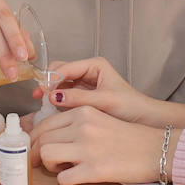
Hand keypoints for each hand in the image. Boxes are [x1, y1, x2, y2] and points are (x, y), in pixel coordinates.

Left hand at [31, 106, 170, 184]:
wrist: (157, 150)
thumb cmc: (130, 137)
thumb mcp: (101, 119)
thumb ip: (77, 123)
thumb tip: (49, 137)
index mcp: (83, 112)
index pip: (45, 124)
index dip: (35, 139)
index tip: (36, 148)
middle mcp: (82, 127)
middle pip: (41, 140)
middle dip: (38, 154)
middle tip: (45, 163)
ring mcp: (87, 148)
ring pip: (46, 156)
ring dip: (49, 166)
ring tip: (63, 168)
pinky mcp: (94, 170)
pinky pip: (63, 179)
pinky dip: (66, 181)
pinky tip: (77, 178)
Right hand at [45, 57, 184, 128]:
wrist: (145, 120)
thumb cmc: (131, 107)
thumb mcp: (105, 101)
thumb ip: (79, 98)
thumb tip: (53, 97)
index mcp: (95, 65)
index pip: (66, 67)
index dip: (52, 78)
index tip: (42, 91)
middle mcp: (88, 71)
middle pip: (60, 71)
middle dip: (48, 82)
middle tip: (39, 97)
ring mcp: (84, 83)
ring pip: (60, 83)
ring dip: (51, 91)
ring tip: (42, 105)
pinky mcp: (83, 96)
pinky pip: (64, 94)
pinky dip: (57, 100)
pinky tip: (52, 109)